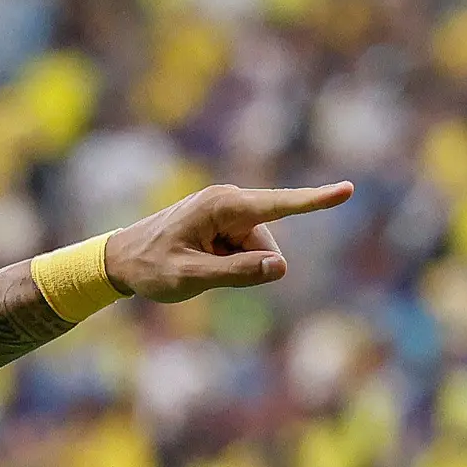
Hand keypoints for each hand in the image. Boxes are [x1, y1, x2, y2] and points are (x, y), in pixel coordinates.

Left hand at [101, 180, 355, 302]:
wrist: (118, 260)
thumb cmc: (150, 268)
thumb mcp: (190, 277)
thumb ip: (237, 273)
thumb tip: (281, 267)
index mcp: (222, 206)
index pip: (279, 206)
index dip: (315, 200)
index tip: (348, 190)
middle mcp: (228, 200)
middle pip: (267, 242)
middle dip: (248, 264)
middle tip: (201, 269)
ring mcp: (226, 210)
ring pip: (256, 249)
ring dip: (234, 265)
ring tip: (195, 264)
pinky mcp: (223, 220)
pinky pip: (242, 249)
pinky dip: (226, 262)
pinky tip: (197, 260)